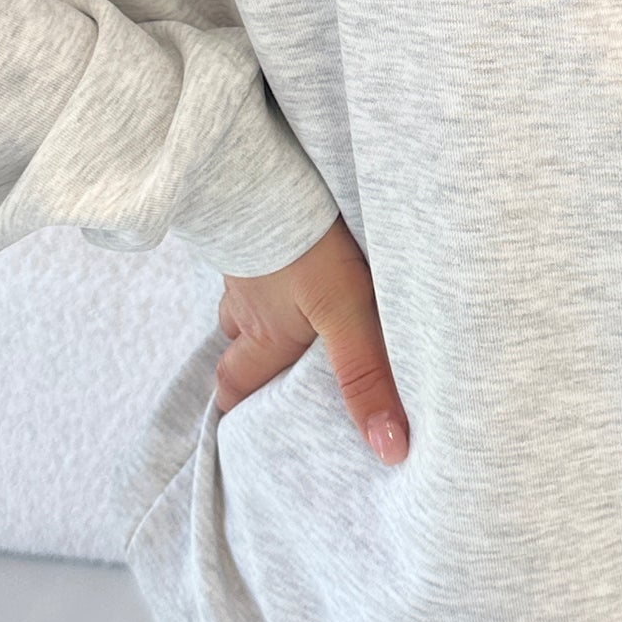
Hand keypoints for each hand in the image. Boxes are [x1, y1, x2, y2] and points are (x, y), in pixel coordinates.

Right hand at [216, 214, 410, 465]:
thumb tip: (387, 449)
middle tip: (268, 375)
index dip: (237, 408)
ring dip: (259, 315)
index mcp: (264, 334)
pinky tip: (290, 261)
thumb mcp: (345, 315)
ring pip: (244, 301)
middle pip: (233, 346)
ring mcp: (246, 264)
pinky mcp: (255, 226)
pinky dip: (268, 271)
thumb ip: (365, 376)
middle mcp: (247, 304)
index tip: (245, 424)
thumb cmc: (308, 247)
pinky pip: (256, 260)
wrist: (271, 172)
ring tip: (286, 321)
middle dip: (248, 363)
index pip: (234, 386)